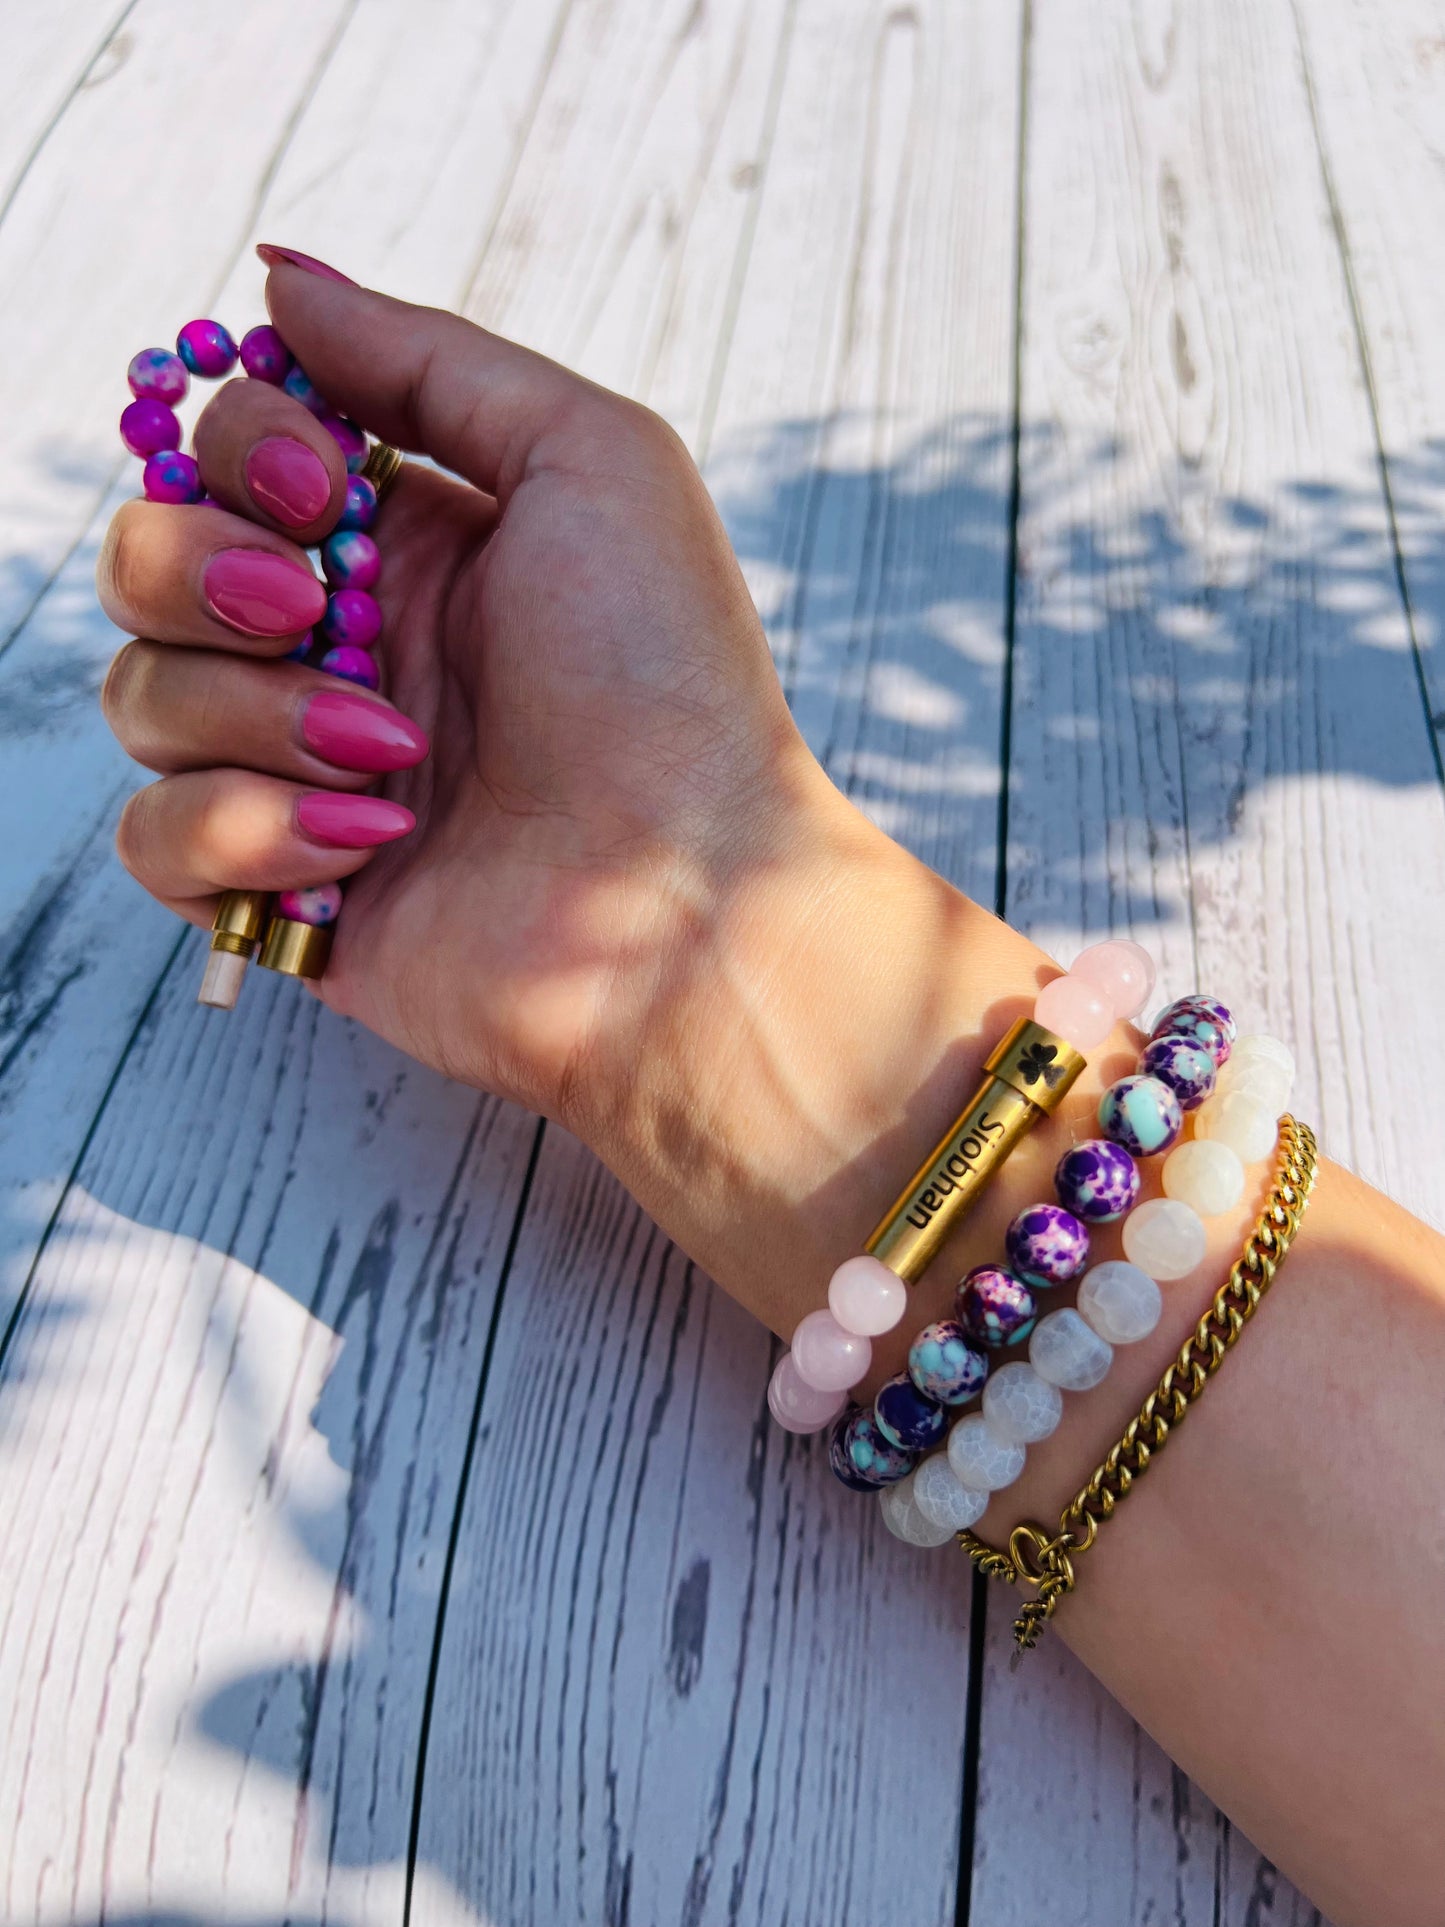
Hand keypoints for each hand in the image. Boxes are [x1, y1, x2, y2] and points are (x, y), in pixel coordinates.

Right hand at [97, 258, 831, 1123]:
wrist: (689, 902)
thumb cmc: (667, 683)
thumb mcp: (592, 461)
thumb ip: (429, 361)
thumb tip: (282, 282)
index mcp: (405, 541)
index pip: (224, 451)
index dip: (234, 449)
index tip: (313, 484)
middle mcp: (342, 646)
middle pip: (149, 561)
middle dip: (204, 572)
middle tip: (317, 612)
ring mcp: (304, 770)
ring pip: (142, 696)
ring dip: (251, 713)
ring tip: (393, 756)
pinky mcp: (281, 887)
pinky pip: (157, 837)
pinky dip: (241, 832)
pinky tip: (366, 846)